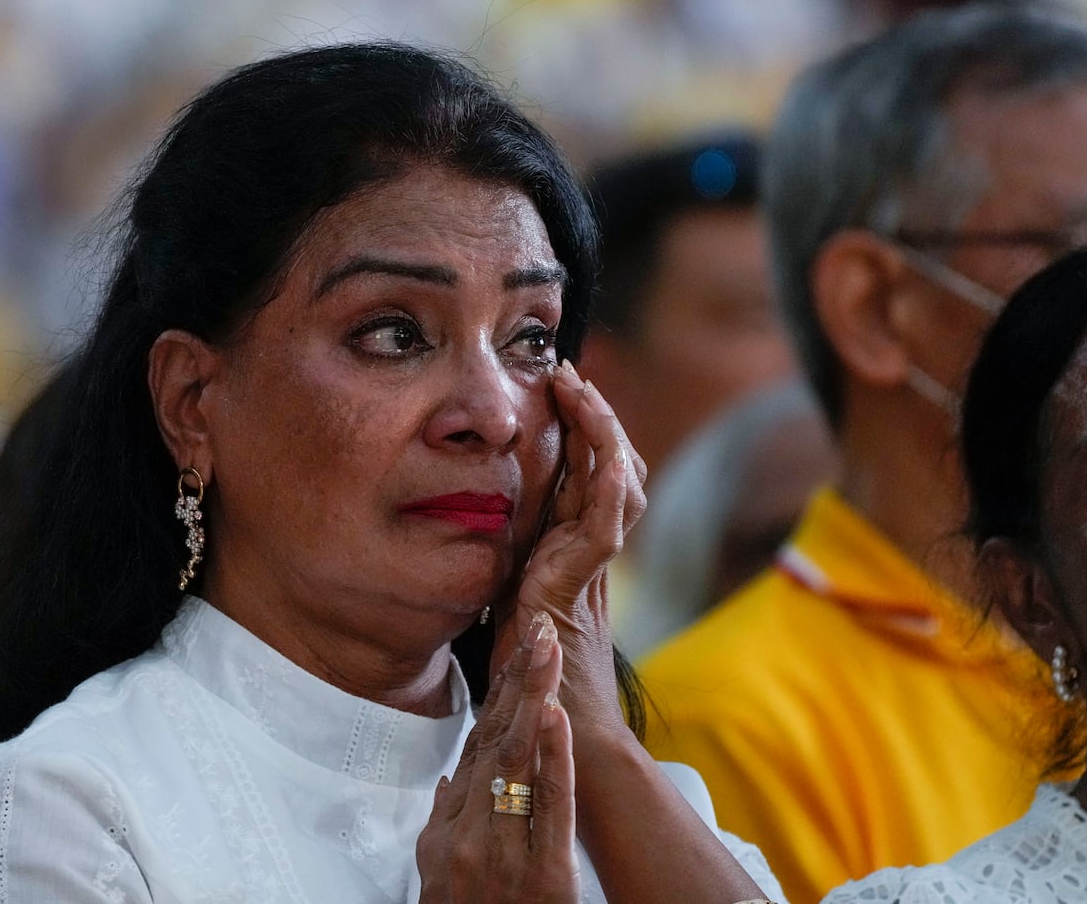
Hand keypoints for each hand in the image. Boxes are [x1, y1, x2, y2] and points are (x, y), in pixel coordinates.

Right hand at [417, 613, 577, 902]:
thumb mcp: (439, 878)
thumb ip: (443, 825)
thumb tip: (451, 780)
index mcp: (446, 829)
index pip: (477, 746)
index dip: (499, 695)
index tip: (517, 648)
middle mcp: (465, 832)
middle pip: (494, 741)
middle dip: (517, 680)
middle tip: (537, 626)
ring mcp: (499, 851)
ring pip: (518, 761)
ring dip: (534, 699)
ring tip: (548, 650)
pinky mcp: (541, 874)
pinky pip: (547, 806)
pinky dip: (552, 756)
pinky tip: (554, 715)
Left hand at [491, 359, 646, 738]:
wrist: (550, 714)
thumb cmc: (522, 659)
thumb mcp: (504, 583)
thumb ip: (503, 548)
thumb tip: (467, 508)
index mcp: (571, 542)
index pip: (589, 470)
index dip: (582, 426)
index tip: (558, 385)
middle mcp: (589, 544)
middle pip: (612, 463)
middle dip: (594, 414)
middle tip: (568, 372)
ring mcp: (593, 560)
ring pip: (619, 480)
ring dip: (603, 430)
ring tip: (580, 389)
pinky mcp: (584, 577)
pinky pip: (608, 519)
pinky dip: (610, 478)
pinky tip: (603, 445)